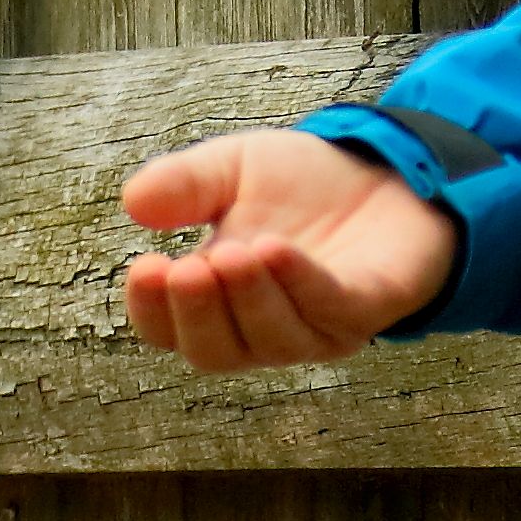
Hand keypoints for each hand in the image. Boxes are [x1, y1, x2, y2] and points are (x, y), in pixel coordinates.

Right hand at [116, 127, 467, 371]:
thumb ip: (185, 184)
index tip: (144, 266)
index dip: (152, 310)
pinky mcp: (367, 308)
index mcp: (218, 300)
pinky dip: (300, 284)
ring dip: (248, 299)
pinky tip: (276, 250)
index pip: (169, 330)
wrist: (387, 169)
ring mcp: (316, 327)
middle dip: (198, 314)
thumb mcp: (232, 168)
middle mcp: (262, 328)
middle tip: (185, 268)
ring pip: (272, 341)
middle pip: (215, 352)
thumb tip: (133, 203)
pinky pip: (329, 310)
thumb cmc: (303, 185)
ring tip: (234, 252)